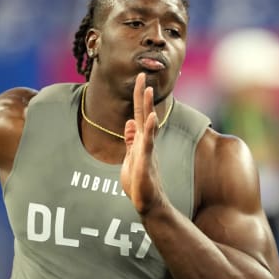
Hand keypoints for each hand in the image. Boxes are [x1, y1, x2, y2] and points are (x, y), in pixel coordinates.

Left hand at [121, 73, 166, 215]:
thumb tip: (129, 122)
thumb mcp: (131, 157)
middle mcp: (146, 143)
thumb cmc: (139, 183)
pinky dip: (148, 130)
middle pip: (143, 114)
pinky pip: (147, 144)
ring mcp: (147, 152)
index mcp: (140, 140)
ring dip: (147, 107)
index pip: (138, 114)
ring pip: (148, 125)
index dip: (138, 97)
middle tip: (142, 74)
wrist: (148, 203)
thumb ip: (131, 140)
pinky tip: (149, 118)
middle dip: (142, 95)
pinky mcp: (146, 163)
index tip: (140, 79)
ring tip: (148, 90)